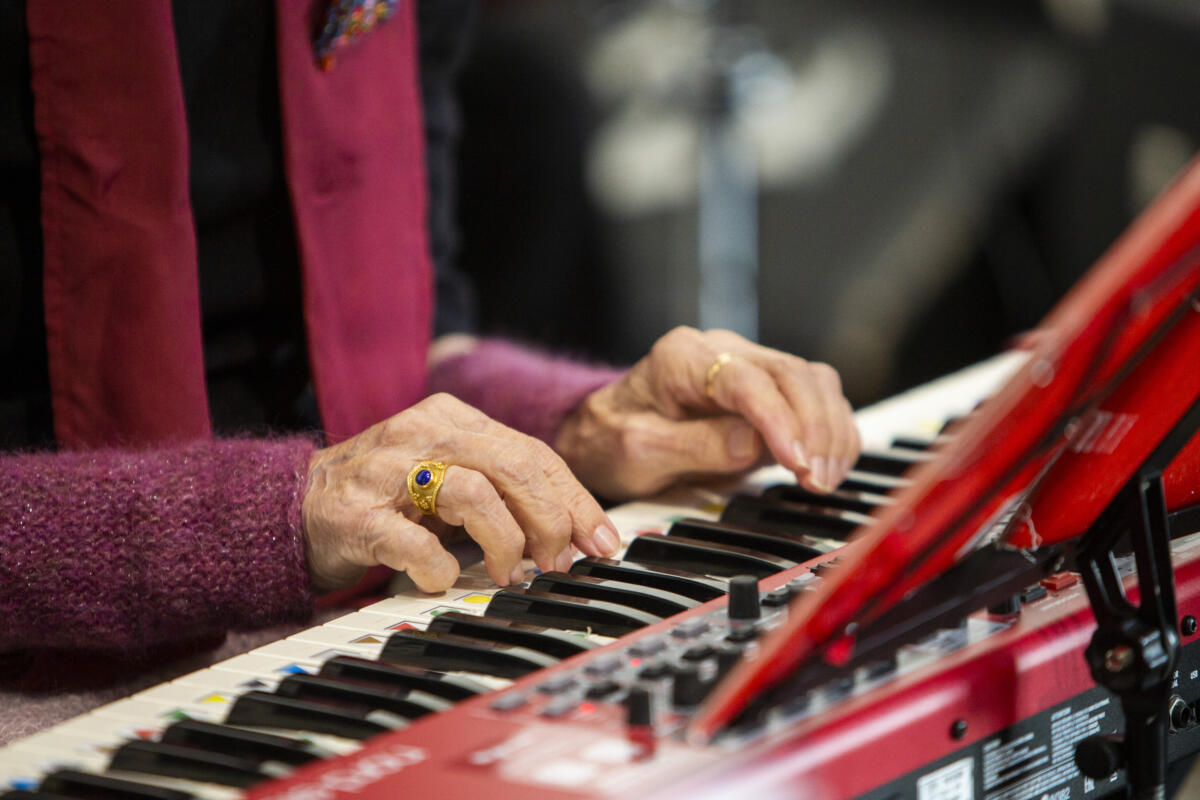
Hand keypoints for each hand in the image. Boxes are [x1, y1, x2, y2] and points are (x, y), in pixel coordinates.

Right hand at [302, 393, 620, 592]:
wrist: (291, 509)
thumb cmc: (383, 498)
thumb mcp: (447, 477)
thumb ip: (503, 491)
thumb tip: (574, 533)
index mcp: (452, 418)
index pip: (534, 452)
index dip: (576, 500)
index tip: (602, 541)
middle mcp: (421, 436)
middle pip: (514, 467)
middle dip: (552, 521)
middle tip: (560, 562)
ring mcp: (386, 474)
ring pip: (472, 493)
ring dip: (505, 542)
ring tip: (509, 573)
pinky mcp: (356, 518)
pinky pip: (412, 542)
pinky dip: (439, 567)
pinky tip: (446, 579)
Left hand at [556, 326, 859, 498]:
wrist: (605, 435)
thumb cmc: (613, 439)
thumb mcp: (637, 450)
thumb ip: (693, 445)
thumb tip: (753, 443)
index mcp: (680, 358)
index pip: (746, 379)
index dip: (778, 419)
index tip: (796, 461)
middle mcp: (721, 351)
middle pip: (792, 373)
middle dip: (815, 428)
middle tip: (816, 479)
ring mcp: (749, 368)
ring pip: (814, 381)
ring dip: (831, 431)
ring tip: (822, 480)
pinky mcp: (768, 393)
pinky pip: (817, 400)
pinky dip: (833, 432)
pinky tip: (828, 467)